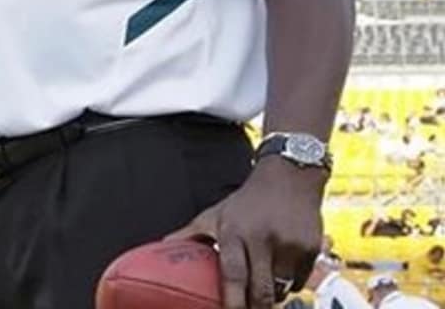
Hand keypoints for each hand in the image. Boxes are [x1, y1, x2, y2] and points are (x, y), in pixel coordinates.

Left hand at [166, 156, 325, 308]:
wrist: (288, 177)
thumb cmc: (247, 200)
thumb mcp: (215, 214)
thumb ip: (190, 234)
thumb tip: (162, 247)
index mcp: (235, 231)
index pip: (234, 275)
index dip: (233, 301)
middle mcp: (263, 238)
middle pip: (261, 290)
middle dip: (255, 308)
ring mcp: (290, 244)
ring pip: (282, 289)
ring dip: (272, 296)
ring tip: (262, 289)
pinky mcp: (310, 248)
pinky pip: (299, 281)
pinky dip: (289, 284)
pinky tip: (280, 271)